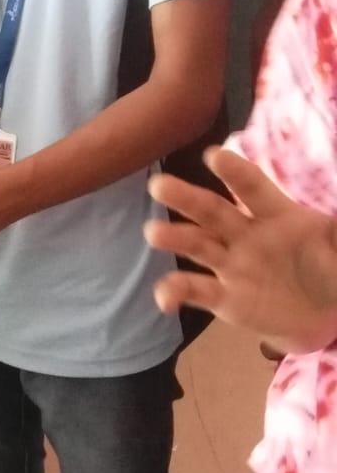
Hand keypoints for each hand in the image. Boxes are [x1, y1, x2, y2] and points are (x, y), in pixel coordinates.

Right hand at [147, 147, 336, 354]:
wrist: (321, 317)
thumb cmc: (330, 272)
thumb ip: (335, 233)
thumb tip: (336, 215)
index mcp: (275, 215)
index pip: (252, 188)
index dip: (233, 172)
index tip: (213, 156)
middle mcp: (245, 235)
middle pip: (212, 211)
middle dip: (185, 197)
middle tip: (158, 185)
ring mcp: (230, 265)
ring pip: (197, 245)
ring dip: (174, 238)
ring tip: (153, 233)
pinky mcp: (223, 298)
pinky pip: (195, 291)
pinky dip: (174, 292)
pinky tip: (164, 299)